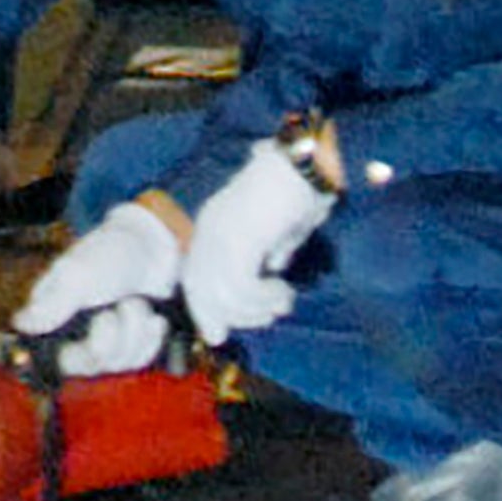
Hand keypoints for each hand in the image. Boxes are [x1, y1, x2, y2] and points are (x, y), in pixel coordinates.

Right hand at [17, 196, 189, 376]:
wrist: (152, 248)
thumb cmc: (108, 254)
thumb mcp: (78, 274)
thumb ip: (52, 303)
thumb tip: (20, 324)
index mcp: (54, 316)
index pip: (52, 357)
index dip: (76, 353)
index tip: (101, 323)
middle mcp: (75, 335)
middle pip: (90, 364)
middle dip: (112, 336)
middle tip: (119, 306)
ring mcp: (104, 343)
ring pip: (118, 363)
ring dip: (135, 330)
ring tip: (136, 302)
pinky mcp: (129, 347)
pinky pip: (139, 360)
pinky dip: (150, 338)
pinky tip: (152, 318)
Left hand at [177, 133, 334, 342]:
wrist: (307, 163)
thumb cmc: (299, 193)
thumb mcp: (279, 236)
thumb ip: (267, 261)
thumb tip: (265, 293)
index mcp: (213, 225)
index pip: (194, 278)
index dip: (204, 310)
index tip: (218, 337)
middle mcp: (210, 228)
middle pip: (201, 292)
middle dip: (233, 317)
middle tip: (270, 315)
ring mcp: (221, 231)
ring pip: (223, 296)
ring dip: (257, 310)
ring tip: (283, 300)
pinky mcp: (239, 236)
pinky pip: (242, 288)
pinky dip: (265, 299)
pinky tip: (285, 290)